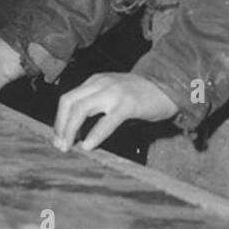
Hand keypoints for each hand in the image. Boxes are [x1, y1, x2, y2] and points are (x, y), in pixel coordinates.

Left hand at [52, 72, 177, 151]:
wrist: (169, 86)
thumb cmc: (141, 95)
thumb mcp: (113, 93)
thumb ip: (96, 104)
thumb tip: (76, 130)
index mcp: (95, 81)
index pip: (68, 98)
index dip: (59, 119)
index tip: (58, 137)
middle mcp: (101, 83)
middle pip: (69, 102)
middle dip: (60, 125)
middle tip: (60, 145)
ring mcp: (114, 93)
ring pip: (81, 108)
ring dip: (70, 130)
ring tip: (69, 146)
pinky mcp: (128, 104)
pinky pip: (106, 121)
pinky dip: (95, 134)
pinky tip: (89, 145)